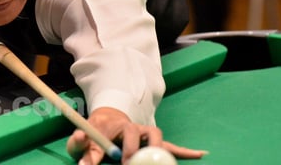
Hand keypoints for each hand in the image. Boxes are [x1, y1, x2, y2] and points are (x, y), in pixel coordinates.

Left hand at [66, 107, 206, 163]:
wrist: (105, 120)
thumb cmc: (94, 132)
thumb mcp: (83, 140)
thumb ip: (80, 147)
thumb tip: (83, 163)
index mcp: (122, 125)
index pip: (129, 132)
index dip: (129, 148)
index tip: (125, 160)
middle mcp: (138, 128)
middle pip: (152, 134)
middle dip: (150, 150)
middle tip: (138, 163)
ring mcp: (147, 136)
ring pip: (162, 139)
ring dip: (169, 150)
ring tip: (167, 162)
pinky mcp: (153, 143)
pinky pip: (171, 146)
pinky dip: (185, 151)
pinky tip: (200, 154)